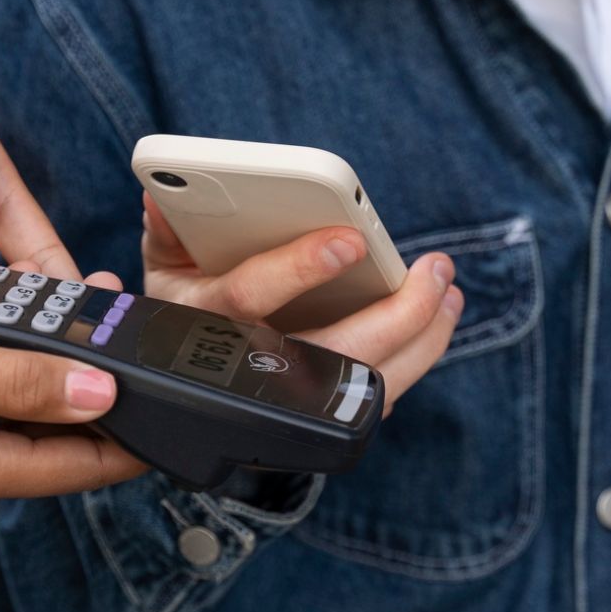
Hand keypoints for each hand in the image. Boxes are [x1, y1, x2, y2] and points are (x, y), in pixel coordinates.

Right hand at [0, 301, 146, 511]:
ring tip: (91, 333)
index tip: (176, 425)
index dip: (129, 445)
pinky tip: (23, 334)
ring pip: (15, 416)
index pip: (75, 469)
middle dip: (96, 400)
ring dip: (53, 377)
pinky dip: (9, 369)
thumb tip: (103, 395)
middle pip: (49, 442)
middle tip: (134, 355)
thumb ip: (29, 382)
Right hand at [142, 194, 462, 413]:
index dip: (298, 267)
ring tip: (450, 294)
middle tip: (438, 272)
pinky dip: (411, 364)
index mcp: (201, 320)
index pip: (250, 295)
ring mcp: (283, 402)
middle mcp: (244, 369)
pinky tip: (435, 324)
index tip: (351, 239)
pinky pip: (373, 401)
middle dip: (398, 316)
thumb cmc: (183, 305)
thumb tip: (160, 192)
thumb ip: (167, 226)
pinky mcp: (313, 419)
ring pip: (367, 387)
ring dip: (423, 341)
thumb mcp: (162, 267)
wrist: (177, 392)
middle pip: (336, 354)